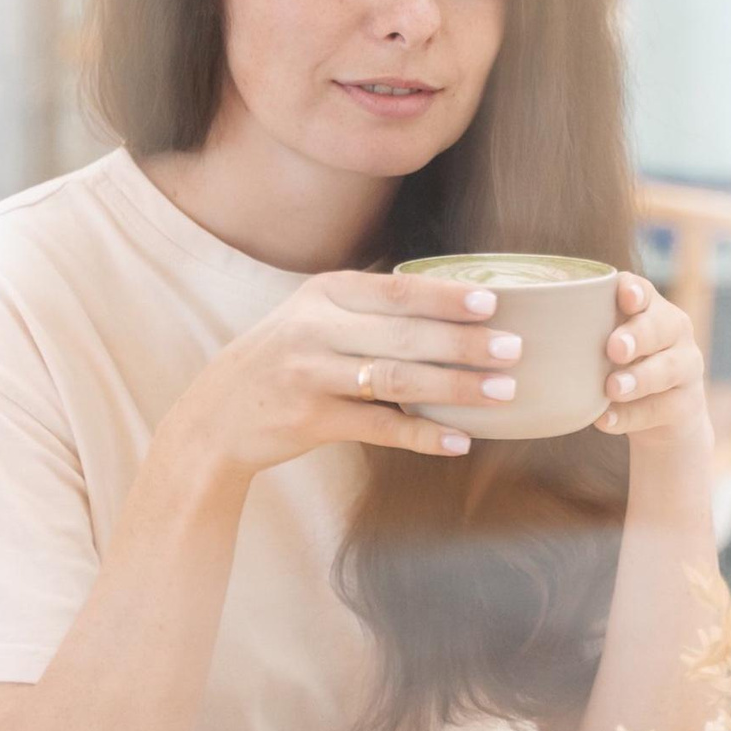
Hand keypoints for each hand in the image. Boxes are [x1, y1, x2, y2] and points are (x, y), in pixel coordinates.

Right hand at [155, 270, 519, 480]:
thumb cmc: (283, 360)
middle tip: (515, 349)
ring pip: (398, 380)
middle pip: (405, 335)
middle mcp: (315, 328)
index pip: (397, 291)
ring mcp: (311, 375)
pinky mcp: (311, 421)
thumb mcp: (313, 316)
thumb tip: (455, 302)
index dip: (446, 297)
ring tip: (503, 393)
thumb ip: (369, 307)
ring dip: (456, 388)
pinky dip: (422, 435)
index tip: (493, 301)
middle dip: (466, 343)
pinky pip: (379, 428)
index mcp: (324, 293)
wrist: (215, 417)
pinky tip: (459, 440)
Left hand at [592, 274, 707, 450]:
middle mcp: (674, 331)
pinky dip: (632, 416)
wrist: (660, 418)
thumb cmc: (618, 369)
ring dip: (639, 378)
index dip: (635, 291)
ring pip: (668, 368)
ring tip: (611, 388)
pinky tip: (606, 421)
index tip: (623, 296)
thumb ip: (575, 334)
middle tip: (613, 349)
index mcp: (650, 308)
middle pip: (662, 326)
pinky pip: (663, 408)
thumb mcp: (601, 347)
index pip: (645, 291)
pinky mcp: (687, 404)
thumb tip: (510, 333)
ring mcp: (686, 367)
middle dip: (637, 336)